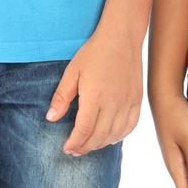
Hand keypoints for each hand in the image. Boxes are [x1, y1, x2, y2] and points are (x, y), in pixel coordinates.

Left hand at [47, 22, 141, 154]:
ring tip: (89, 145)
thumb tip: (51, 119)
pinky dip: (119, 136)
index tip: (66, 148)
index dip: (74, 143)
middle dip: (85, 147)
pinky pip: (130, 125)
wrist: (122, 37)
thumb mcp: (72, 72)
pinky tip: (110, 137)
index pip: (84, 130)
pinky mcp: (137, 99)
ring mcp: (128, 102)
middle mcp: (113, 103)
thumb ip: (62, 97)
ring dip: (100, 144)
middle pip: (99, 136)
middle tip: (75, 150)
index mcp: (95, 97)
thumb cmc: (94, 52)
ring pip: (115, 134)